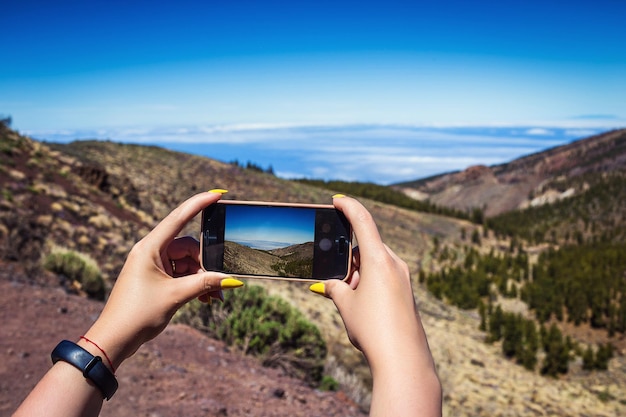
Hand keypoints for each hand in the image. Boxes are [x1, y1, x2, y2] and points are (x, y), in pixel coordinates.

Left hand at [82, 191, 242, 369]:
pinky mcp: (155, 278)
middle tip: (219, 285)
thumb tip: (232, 280)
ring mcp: (153, 265)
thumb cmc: (138, 314)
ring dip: (202, 278)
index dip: (199, 203)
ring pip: (187, 263)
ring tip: (212, 298)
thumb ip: (205, 284)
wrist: (114, 339)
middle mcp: (151, 252)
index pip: (179, 217)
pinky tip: (205, 299)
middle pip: (189, 247)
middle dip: (207, 265)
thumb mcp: (176, 296)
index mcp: (150, 247)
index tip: (218, 193)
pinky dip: (193, 284)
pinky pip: (181, 273)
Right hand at [310, 195, 440, 416]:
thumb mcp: (346, 305)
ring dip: (358, 272)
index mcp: (379, 259)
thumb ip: (334, 288)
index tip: (337, 199)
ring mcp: (403, 278)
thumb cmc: (373, 328)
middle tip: (335, 277)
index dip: (348, 206)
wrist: (404, 360)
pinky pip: (384, 276)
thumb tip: (327, 285)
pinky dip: (369, 281)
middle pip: (368, 246)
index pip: (363, 221)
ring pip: (375, 263)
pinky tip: (361, 303)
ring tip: (347, 297)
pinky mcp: (406, 292)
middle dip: (348, 257)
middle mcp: (394, 264)